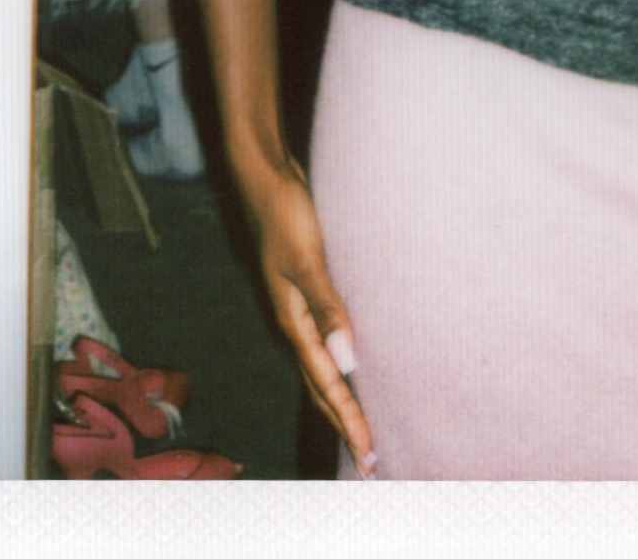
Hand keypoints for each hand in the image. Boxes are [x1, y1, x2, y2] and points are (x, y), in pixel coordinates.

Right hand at [242, 156, 373, 473]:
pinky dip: (341, 365)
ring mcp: (300, 307)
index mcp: (293, 322)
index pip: (326, 383)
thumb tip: (349, 362)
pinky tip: (355, 365)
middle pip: (322, 386)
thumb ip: (327, 308)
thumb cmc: (286, 213)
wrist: (266, 176)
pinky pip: (327, 341)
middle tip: (371, 460)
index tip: (369, 454)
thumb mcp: (307, 259)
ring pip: (323, 367)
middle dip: (345, 422)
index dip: (349, 419)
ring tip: (363, 426)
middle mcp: (296, 322)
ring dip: (342, 399)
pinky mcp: (310, 289)